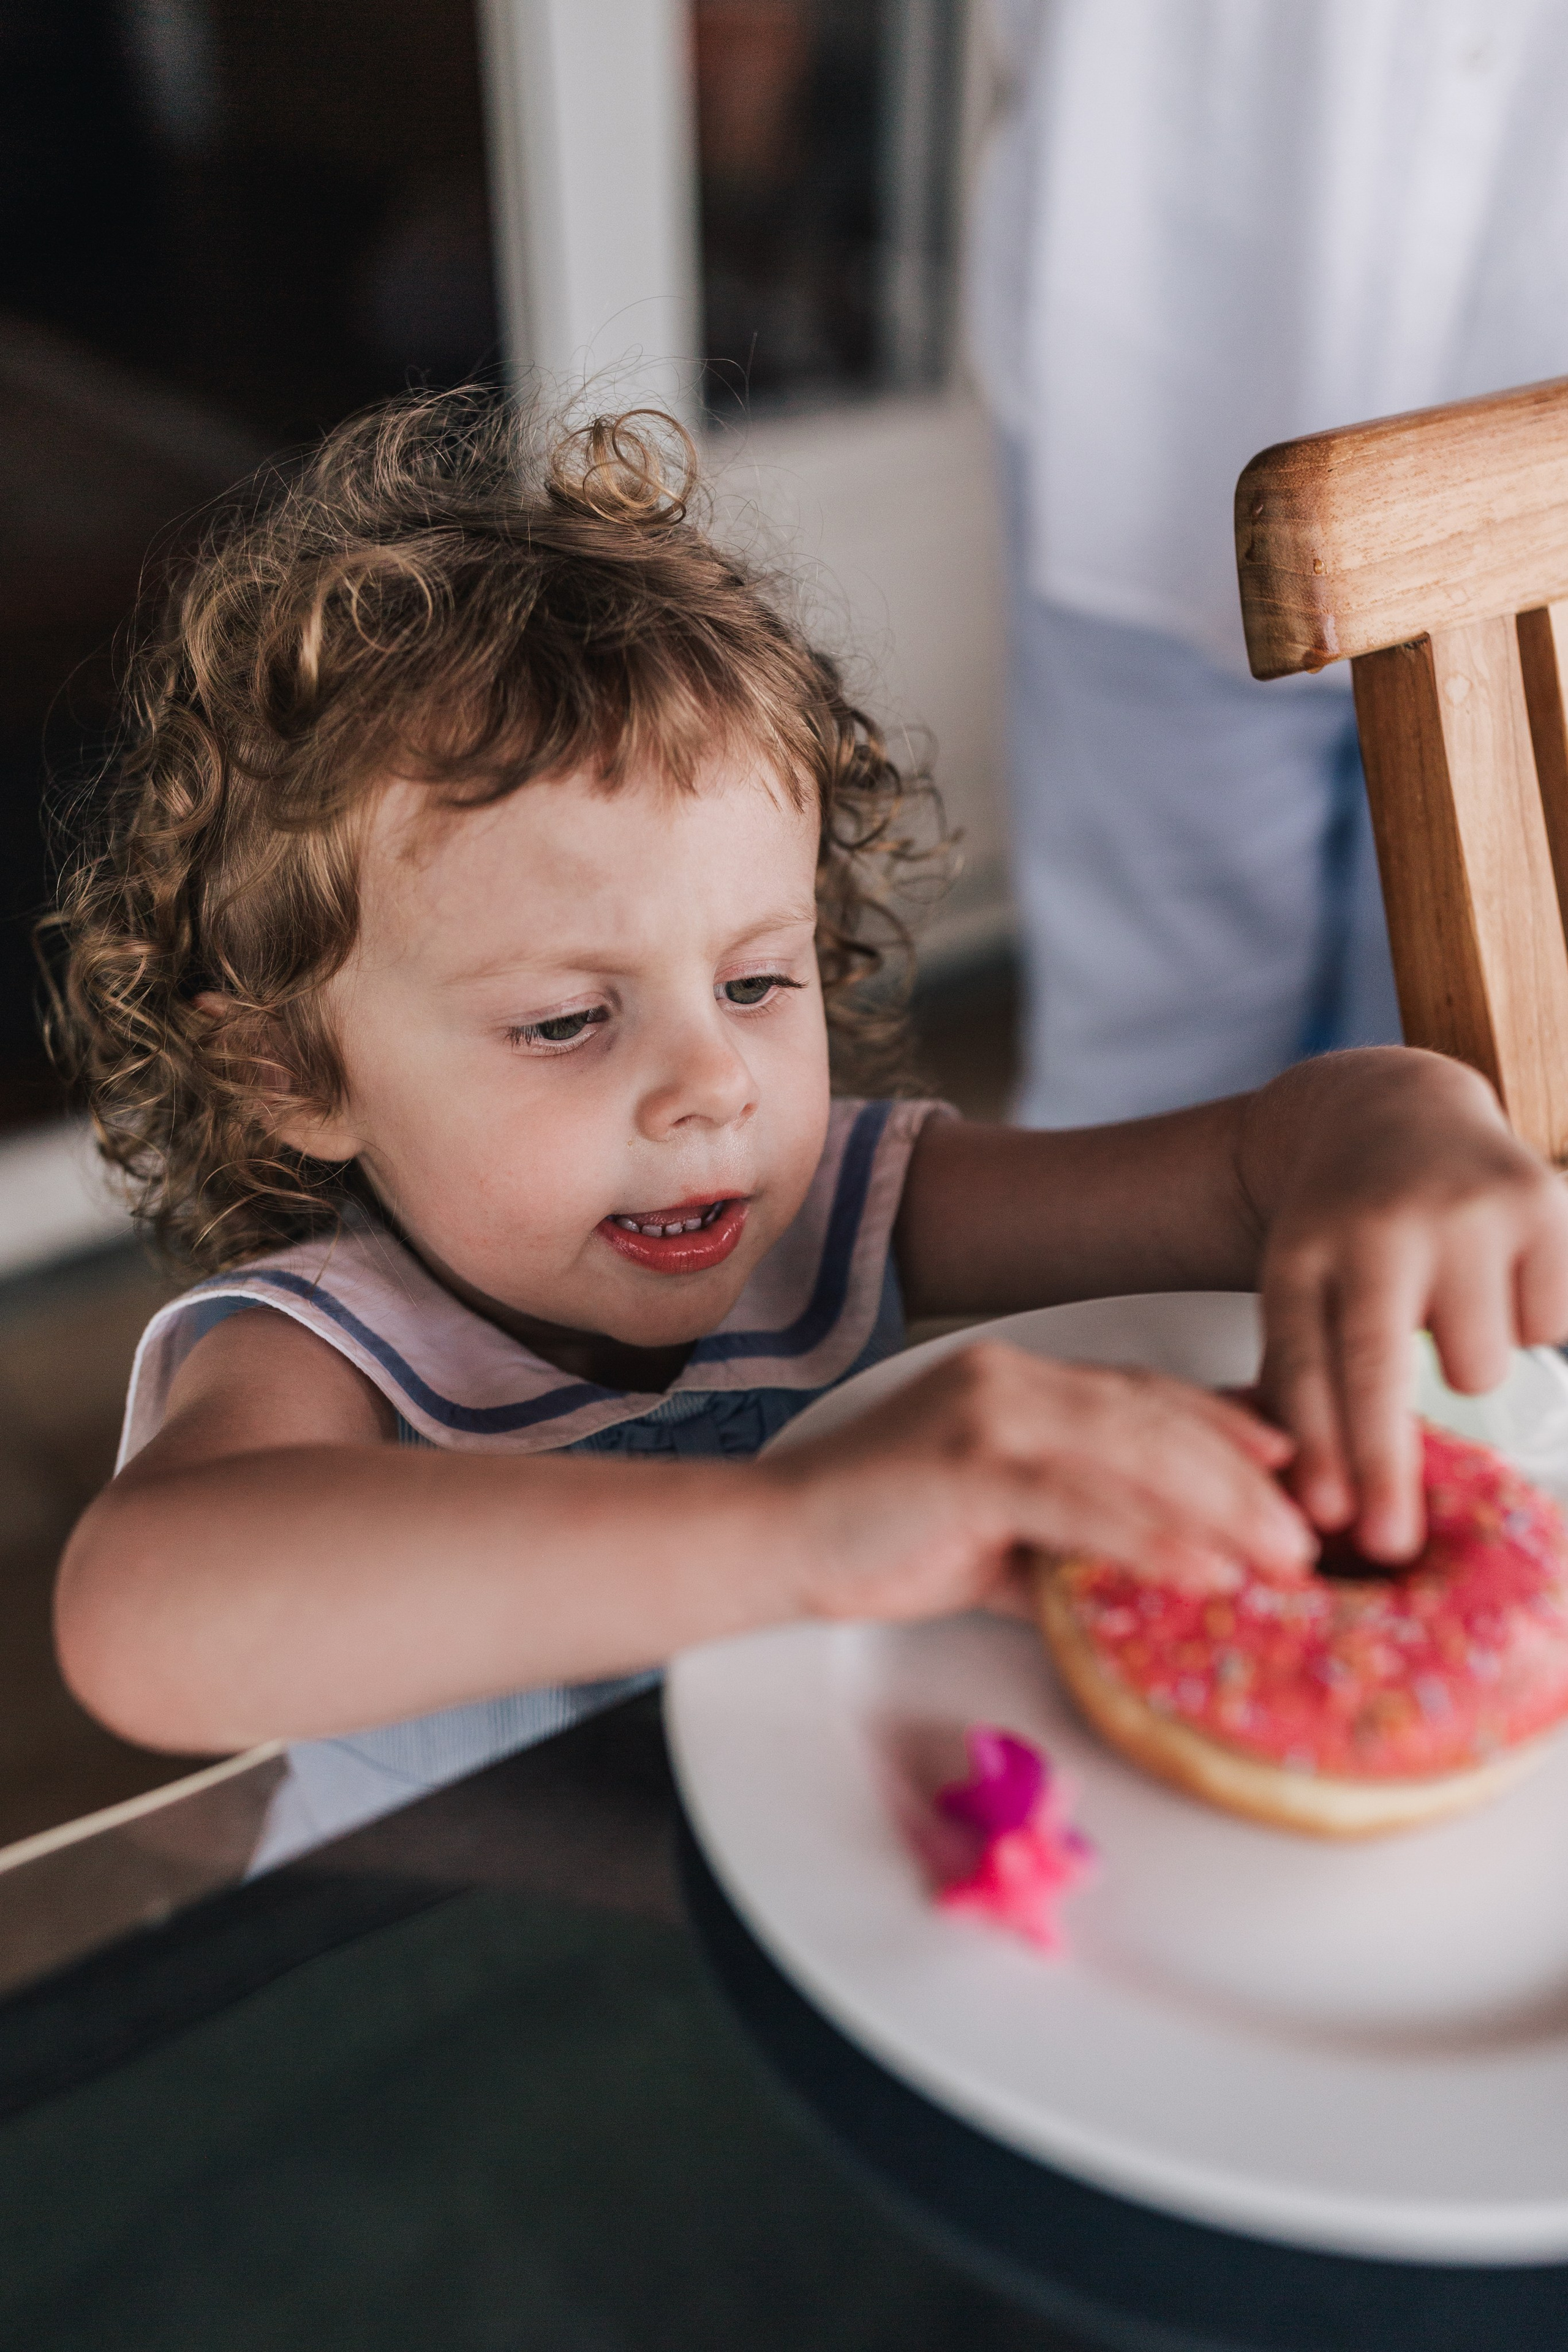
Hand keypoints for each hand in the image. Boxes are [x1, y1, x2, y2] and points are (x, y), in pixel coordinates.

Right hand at [762, 1340, 1314, 1626]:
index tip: (1287, 1464)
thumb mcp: (992, 1537)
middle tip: (1311, 1532)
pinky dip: (1150, 1536)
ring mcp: (986, 1416)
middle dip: (1242, 1476)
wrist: (771, 1540)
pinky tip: (1203, 1570)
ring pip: (1132, 1454)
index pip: (1141, 1397)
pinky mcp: (965, 1466)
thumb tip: (1144, 1591)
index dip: (1222, 1428)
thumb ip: (1067, 1549)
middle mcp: (1009, 1380)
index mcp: (1017, 1382)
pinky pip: (1080, 1501)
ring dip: (1218, 1507)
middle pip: (1154, 1422)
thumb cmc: (876, 1535)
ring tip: (1281, 1557)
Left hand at [1248, 1050, 1567, 1559]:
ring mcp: (1462, 1208)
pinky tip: (1499, 1278)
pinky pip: (1548, 1325)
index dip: (1318, 1448)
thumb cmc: (1342, 1223)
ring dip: (1471, 1367)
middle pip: (1380, 1371)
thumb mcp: (1297, 1280)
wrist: (1391, 1108)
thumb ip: (1303, 1375)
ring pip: (1480, 1364)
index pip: (1304, 1366)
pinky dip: (1529, 1322)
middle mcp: (1376, 1224)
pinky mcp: (1540, 1197)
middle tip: (1392, 1541)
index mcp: (1302, 1252)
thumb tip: (1323, 1495)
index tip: (1330, 1520)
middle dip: (1384, 1465)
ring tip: (1451, 1312)